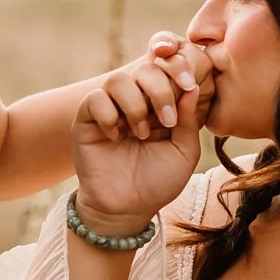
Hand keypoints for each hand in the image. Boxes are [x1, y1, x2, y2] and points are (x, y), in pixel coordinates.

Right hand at [73, 37, 213, 230]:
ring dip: (134, 104)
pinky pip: (94, 99)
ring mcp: (109, 109)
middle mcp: (134, 102)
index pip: (166, 70)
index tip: (188, 85)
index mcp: (159, 105)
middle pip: (144, 69)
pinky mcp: (86, 121)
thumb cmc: (157, 183)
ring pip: (117, 80)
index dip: (177, 69)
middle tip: (167, 120)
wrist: (126, 210)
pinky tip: (115, 137)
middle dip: (160, 90)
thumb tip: (192, 87)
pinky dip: (108, 114)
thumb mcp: (183, 152)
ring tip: (141, 133)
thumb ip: (188, 120)